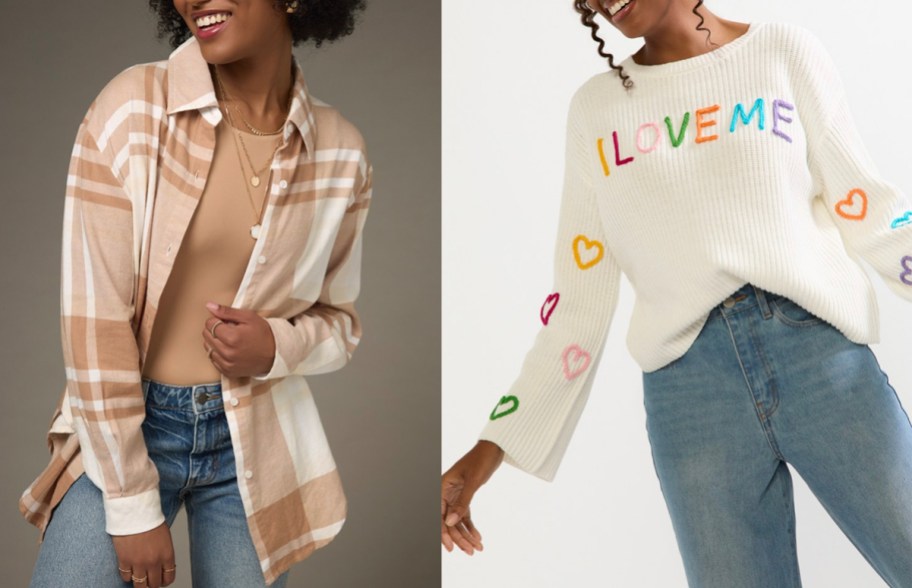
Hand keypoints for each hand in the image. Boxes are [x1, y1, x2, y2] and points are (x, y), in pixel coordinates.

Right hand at [113, 522, 175, 587]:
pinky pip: (126, 577)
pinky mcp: (124, 561)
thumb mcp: (165, 538)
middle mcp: (154, 562)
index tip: (162, 580)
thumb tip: (162, 565)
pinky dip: (128, 576)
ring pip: (140, 585)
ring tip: (140, 579)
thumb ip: (164, 553)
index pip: (169, 577)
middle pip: (154, 584)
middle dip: (153, 583)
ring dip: (140, 583)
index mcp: (167, 555)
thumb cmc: (151, 521)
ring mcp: (138, 563)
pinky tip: (129, 571)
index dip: (165, 581)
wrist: (135, 513)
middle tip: (150, 580)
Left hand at [202, 302, 275, 377]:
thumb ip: (227, 312)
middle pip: (206, 336)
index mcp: (232, 337)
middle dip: (213, 330)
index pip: (210, 324)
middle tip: (227, 329)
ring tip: (228, 339)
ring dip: (214, 342)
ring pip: (208, 348)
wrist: (276, 355)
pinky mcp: (228, 371)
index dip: (216, 319)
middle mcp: (227, 352)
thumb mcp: (249, 317)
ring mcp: (227, 364)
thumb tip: (209, 306)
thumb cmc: (264, 334)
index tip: (225, 321)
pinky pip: (213, 360)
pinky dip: (217, 353)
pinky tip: (228, 349)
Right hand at [441, 440, 504, 554]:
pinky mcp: (465, 497)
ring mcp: (455, 496)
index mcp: (442, 487)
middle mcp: (446, 493)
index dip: (444, 533)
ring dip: (466, 535)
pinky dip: (471, 527)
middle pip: (448, 521)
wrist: (492, 449)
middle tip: (471, 551)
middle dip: (459, 538)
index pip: (439, 516)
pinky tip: (478, 537)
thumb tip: (450, 523)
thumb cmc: (480, 460)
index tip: (451, 548)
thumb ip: (462, 503)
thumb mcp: (472, 482)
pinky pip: (465, 516)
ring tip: (477, 548)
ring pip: (457, 521)